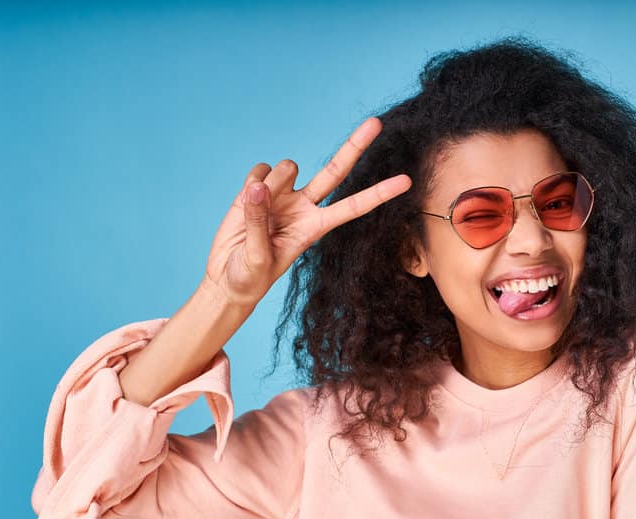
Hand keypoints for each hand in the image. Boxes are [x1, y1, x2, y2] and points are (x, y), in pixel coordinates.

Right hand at [204, 117, 410, 308]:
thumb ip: (257, 222)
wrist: (229, 278)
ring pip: (288, 166)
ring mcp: (283, 194)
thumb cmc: (250, 276)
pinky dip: (250, 181)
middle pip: (335, 171)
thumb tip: (257, 187)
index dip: (379, 193)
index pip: (353, 207)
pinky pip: (259, 170)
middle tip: (376, 123)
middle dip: (355, 146)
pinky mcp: (258, 187)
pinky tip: (246, 200)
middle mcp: (304, 206)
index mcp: (315, 227)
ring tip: (257, 211)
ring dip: (273, 182)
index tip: (406, 182)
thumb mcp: (257, 259)